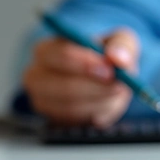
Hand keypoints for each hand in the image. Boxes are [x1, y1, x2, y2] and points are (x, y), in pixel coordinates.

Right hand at [22, 29, 139, 126]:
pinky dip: (96, 112)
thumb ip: (122, 45)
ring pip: (71, 106)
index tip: (109, 70)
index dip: (86, 63)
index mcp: (47, 49)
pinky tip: (105, 101)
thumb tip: (118, 57)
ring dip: (99, 100)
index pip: (60, 55)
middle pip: (62, 86)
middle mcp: (37, 74)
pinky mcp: (52, 118)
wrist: (104, 78)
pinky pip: (76, 120)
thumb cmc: (105, 54)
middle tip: (118, 86)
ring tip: (116, 91)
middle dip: (94, 87)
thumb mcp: (119, 40)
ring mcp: (42, 99)